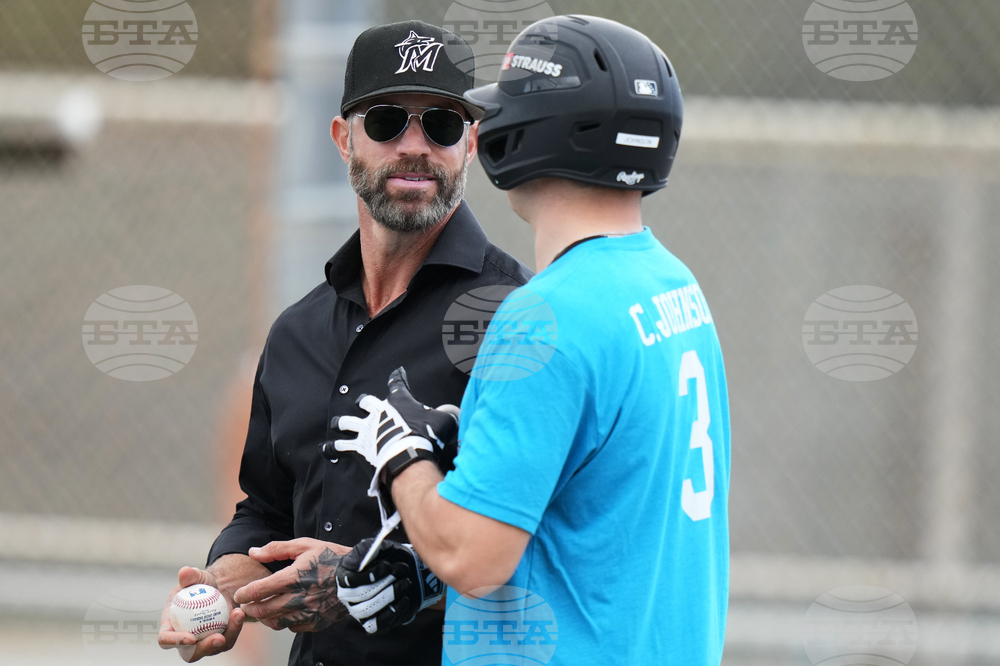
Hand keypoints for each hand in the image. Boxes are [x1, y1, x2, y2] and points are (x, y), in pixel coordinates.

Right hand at [158, 566, 245, 662]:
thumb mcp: (196, 577)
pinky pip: (228, 640)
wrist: (215, 590)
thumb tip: (184, 572)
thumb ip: (190, 575)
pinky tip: (239, 613)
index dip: (175, 641)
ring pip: (213, 648)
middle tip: (220, 638)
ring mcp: (202, 643)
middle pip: (191, 653)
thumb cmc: (199, 585)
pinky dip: (235, 628)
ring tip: (237, 615)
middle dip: (205, 648)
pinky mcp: (218, 641)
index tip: (191, 638)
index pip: (165, 640)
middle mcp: (184, 639)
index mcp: (170, 626)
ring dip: (227, 635)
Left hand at [233, 538, 351, 631]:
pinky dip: (286, 622)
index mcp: (292, 577)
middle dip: (250, 608)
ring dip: (265, 618)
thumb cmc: (332, 557)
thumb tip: (253, 552)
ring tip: (263, 611)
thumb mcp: (305, 545)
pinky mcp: (316, 623)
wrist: (359, 576)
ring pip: (276, 622)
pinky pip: (293, 627)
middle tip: (245, 605)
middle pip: (263, 610)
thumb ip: (276, 549)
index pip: (258, 590)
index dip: (244, 593)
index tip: (239, 594)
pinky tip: (285, 614)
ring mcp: (307, 613)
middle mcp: (297, 598)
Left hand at [321, 366, 459, 561]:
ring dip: (345, 422)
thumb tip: (456, 411)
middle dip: (365, 402)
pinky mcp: (360, 445)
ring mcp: (367, 428)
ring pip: (351, 422)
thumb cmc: (426, 436)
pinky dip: (335, 447)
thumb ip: (449, 414)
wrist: (407, 453)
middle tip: (362, 401)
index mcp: (399, 402)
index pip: (398, 385)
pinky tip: (326, 449)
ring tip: (338, 422)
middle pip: (368, 402)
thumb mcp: (444, 421)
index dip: (397, 379)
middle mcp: (379, 411)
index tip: (396, 374)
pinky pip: (344, 446)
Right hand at [336, 538, 443, 634]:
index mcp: (344, 575)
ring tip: (406, 582)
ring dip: (391, 595)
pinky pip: (377, 625)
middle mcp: (348, 596)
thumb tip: (361, 561)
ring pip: (369, 609)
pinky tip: (404, 598)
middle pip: (361, 595)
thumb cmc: (389, 557)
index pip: (350, 581)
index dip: (370, 575)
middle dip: (385, 582)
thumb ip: (368, 549)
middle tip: (402, 570)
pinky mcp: (372, 624)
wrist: (405, 572)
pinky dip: (393, 612)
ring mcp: (358, 612)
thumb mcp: (380, 547)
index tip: (387, 565)